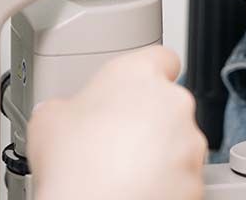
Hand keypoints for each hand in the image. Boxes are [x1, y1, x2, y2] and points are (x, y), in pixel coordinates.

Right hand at [27, 45, 206, 199]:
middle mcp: (172, 101)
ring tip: (123, 171)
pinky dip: (167, 183)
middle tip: (116, 141)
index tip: (136, 89)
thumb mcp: (48, 120)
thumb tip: (59, 116)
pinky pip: (184, 176)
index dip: (148, 74)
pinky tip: (138, 189)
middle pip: (168, 105)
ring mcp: (190, 141)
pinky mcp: (197, 178)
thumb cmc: (74, 165)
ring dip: (159, 153)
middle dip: (148, 121)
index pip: (160, 58)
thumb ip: (64, 106)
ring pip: (179, 142)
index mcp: (138, 74)